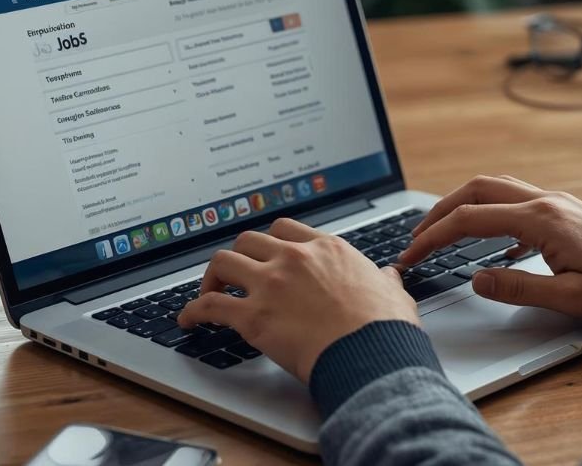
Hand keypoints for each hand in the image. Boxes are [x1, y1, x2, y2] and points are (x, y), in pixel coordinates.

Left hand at [177, 218, 418, 382]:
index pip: (286, 229)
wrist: (371, 352)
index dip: (271, 241)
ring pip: (223, 262)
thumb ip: (385, 280)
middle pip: (249, 240)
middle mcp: (294, 259)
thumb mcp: (393, 292)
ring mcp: (270, 285)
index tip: (266, 253)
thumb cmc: (384, 326)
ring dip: (212, 276)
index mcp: (326, 249)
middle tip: (237, 273)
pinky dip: (193, 311)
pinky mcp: (253, 317)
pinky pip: (209, 305)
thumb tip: (388, 277)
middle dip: (240, 255)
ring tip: (210, 290)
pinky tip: (188, 320)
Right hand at [399, 175, 581, 319]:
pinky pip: (515, 201)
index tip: (412, 253)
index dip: (433, 236)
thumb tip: (476, 280)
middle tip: (417, 236)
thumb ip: (517, 288)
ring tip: (442, 232)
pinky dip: (491, 214)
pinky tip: (493, 245)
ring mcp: (556, 202)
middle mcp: (545, 202)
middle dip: (439, 211)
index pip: (470, 220)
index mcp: (540, 220)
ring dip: (463, 206)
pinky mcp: (565, 210)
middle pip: (476, 190)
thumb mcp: (569, 298)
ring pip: (495, 189)